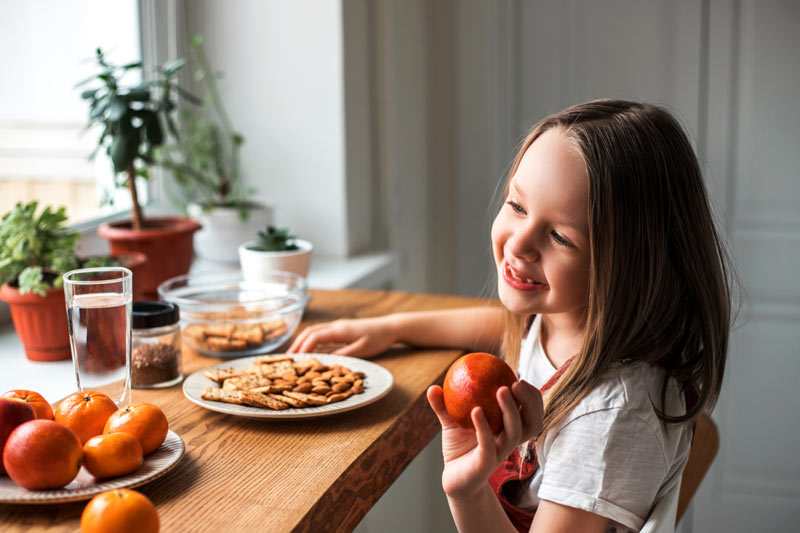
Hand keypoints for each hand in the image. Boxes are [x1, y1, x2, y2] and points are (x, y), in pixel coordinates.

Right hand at [287, 317, 396, 357]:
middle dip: (297, 344)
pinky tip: (309, 351)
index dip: (303, 348)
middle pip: (310, 332)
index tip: (296, 360)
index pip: (315, 337)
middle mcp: (336, 326)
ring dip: (302, 342)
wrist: (389, 327)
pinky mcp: (340, 329)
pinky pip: (321, 333)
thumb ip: (344, 354)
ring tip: (293, 355)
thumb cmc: (378, 338)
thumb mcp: (362, 350)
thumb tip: (327, 361)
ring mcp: (337, 326)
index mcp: (340, 330)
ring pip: (314, 331)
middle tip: (287, 358)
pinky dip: (311, 341)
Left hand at [426, 380, 542, 499]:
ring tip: (502, 391)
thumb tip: (432, 387)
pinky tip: (476, 411)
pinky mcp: (487, 464)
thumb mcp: (451, 423)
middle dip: (530, 402)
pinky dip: (484, 426)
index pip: (530, 412)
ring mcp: (500, 453)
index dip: (532, 396)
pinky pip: (488, 444)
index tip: (520, 377)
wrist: (454, 478)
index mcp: (508, 429)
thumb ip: (444, 406)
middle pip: (531, 422)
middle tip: (516, 382)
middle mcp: (508, 441)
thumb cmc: (458, 447)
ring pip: (515, 432)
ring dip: (511, 410)